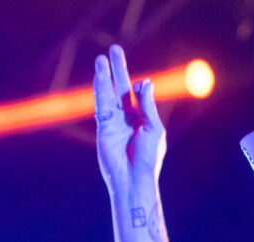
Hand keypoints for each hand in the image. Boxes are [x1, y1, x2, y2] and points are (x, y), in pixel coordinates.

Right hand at [93, 44, 165, 194]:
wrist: (134, 179)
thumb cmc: (148, 158)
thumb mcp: (154, 129)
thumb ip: (147, 106)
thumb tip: (145, 82)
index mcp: (143, 119)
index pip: (137, 95)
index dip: (137, 86)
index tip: (138, 81)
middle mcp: (127, 118)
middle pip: (120, 88)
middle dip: (118, 69)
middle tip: (114, 49)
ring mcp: (114, 122)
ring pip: (108, 93)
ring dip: (105, 76)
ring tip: (101, 58)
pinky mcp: (102, 127)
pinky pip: (100, 104)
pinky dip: (99, 90)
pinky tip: (99, 77)